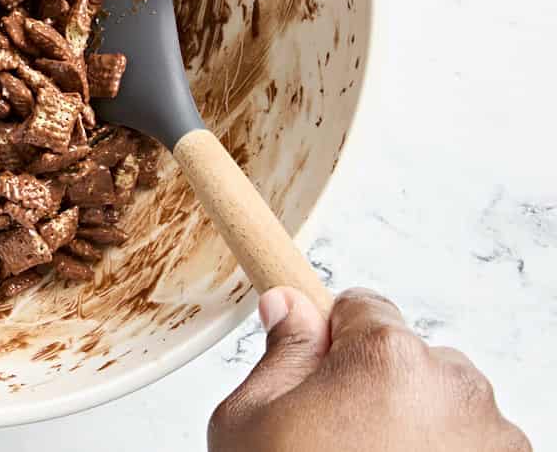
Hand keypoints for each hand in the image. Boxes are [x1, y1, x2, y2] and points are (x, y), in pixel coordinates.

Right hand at [209, 287, 529, 451]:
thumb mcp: (249, 422)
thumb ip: (278, 353)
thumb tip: (288, 307)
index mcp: (385, 355)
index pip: (361, 306)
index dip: (331, 341)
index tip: (318, 373)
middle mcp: (455, 386)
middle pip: (408, 357)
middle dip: (377, 386)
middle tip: (338, 440)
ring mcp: (493, 438)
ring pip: (446, 406)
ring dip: (417, 427)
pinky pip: (473, 447)